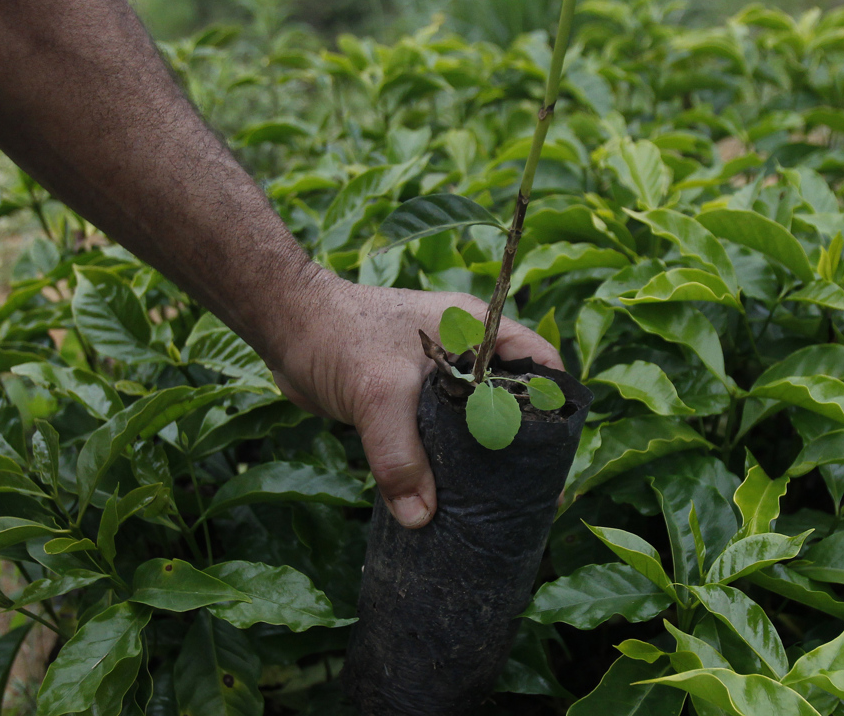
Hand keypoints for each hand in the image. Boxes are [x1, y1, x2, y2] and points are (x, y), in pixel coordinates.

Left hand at [266, 271, 562, 528]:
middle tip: (532, 494)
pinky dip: (448, 463)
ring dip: (481, 459)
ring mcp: (438, 377)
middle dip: (521, 444)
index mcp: (477, 329)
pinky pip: (442, 436)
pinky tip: (452, 498)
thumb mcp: (378, 396)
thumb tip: (421, 517)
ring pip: (474, 422)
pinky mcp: (410, 401)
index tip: (557, 454)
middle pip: (512, 400)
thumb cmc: (338, 337)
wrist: (286, 327)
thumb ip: (401, 456)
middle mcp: (466, 351)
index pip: (539, 363)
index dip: (554, 404)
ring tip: (497, 506)